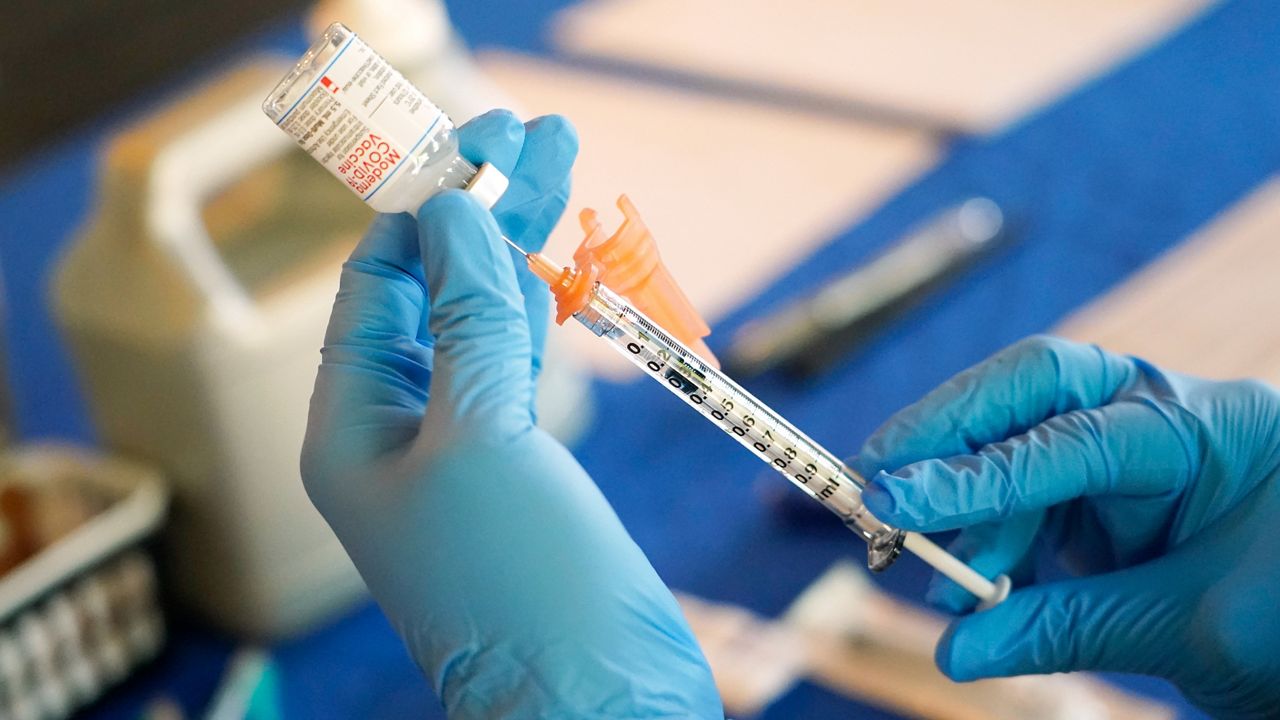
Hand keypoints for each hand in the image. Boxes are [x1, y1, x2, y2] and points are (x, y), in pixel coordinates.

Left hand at [301, 110, 720, 718]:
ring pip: (487, 324)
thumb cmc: (522, 592)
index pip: (379, 287)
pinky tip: (566, 262)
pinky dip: (547, 310)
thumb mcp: (482, 440)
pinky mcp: (528, 473)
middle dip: (481, 214)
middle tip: (534, 133)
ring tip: (561, 167)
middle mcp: (401, 438)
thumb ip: (471, 320)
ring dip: (522, 248)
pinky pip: (525, 368)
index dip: (426, 207)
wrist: (599, 704)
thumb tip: (454, 211)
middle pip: (435, 294)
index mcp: (355, 433)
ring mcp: (467, 454)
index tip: (482, 142)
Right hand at [854, 335, 1279, 718]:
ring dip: (963, 502)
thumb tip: (956, 653)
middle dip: (948, 433)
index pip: (1074, 436)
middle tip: (875, 481)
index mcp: (1206, 429)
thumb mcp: (1191, 631)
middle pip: (1032, 391)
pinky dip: (988, 532)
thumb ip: (1068, 630)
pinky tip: (970, 578)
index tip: (895, 500)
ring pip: (1017, 441)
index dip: (976, 473)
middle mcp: (1159, 416)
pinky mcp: (1103, 491)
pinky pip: (1026, 493)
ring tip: (926, 565)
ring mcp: (1128, 448)